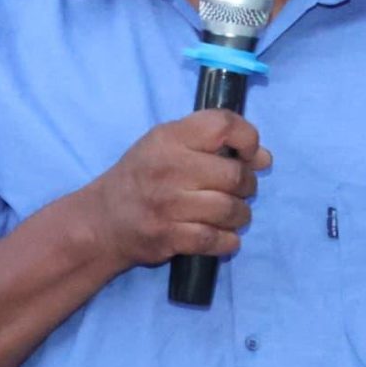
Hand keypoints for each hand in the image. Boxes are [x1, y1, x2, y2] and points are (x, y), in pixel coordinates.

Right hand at [81, 111, 270, 269]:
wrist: (101, 220)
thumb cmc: (141, 177)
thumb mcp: (166, 145)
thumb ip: (212, 144)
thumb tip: (264, 158)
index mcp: (170, 138)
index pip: (222, 125)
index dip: (247, 137)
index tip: (249, 154)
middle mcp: (170, 167)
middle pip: (234, 174)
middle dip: (248, 185)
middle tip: (240, 191)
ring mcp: (168, 204)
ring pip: (230, 210)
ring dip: (241, 216)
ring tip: (233, 215)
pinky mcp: (168, 236)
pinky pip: (215, 239)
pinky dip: (228, 241)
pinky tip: (224, 237)